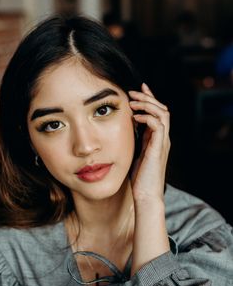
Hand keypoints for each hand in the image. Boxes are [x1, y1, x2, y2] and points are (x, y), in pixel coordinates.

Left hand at [129, 83, 169, 202]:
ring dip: (148, 104)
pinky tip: (134, 118)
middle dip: (148, 98)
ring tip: (133, 102)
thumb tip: (121, 130)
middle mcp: (162, 138)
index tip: (137, 90)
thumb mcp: (134, 154)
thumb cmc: (138, 179)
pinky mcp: (158, 148)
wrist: (145, 195)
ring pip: (163, 113)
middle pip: (162, 109)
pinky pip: (158, 125)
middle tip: (132, 93)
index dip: (149, 99)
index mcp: (156, 139)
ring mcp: (162, 143)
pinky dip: (147, 117)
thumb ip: (133, 142)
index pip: (157, 113)